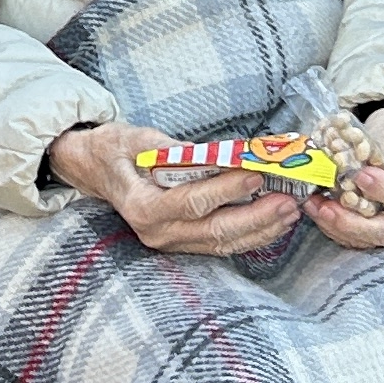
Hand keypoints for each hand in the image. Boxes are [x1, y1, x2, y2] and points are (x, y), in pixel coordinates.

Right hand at [48, 119, 303, 257]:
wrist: (94, 168)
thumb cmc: (115, 150)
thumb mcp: (139, 139)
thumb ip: (178, 150)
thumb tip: (222, 153)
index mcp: (143, 207)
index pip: (193, 202)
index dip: (228, 189)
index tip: (256, 174)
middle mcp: (157, 232)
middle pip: (216, 231)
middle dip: (256, 218)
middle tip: (288, 201)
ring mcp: (170, 242)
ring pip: (224, 243)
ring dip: (261, 229)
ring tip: (290, 211)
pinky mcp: (183, 242)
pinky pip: (221, 243)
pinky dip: (250, 234)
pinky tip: (273, 222)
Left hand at [300, 105, 383, 255]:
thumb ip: (371, 140)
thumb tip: (333, 145)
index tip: (360, 176)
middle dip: (357, 224)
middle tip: (327, 207)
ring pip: (376, 240)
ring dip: (340, 228)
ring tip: (315, 207)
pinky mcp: (383, 229)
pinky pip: (361, 239)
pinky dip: (336, 228)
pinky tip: (317, 211)